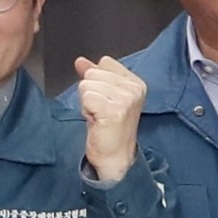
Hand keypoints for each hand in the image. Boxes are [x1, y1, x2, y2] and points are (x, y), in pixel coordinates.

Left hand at [71, 56, 146, 181]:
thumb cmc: (109, 128)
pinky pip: (87, 97)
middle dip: (90, 93)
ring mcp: (126, 99)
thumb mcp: (104, 95)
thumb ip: (94, 75)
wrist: (114, 156)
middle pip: (92, 73)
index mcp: (135, 83)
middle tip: (100, 111)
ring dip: (87, 103)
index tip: (105, 100)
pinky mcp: (115, 110)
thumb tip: (81, 61)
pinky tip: (96, 121)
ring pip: (87, 85)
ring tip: (98, 116)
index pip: (104, 63)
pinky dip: (86, 110)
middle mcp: (134, 89)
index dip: (96, 81)